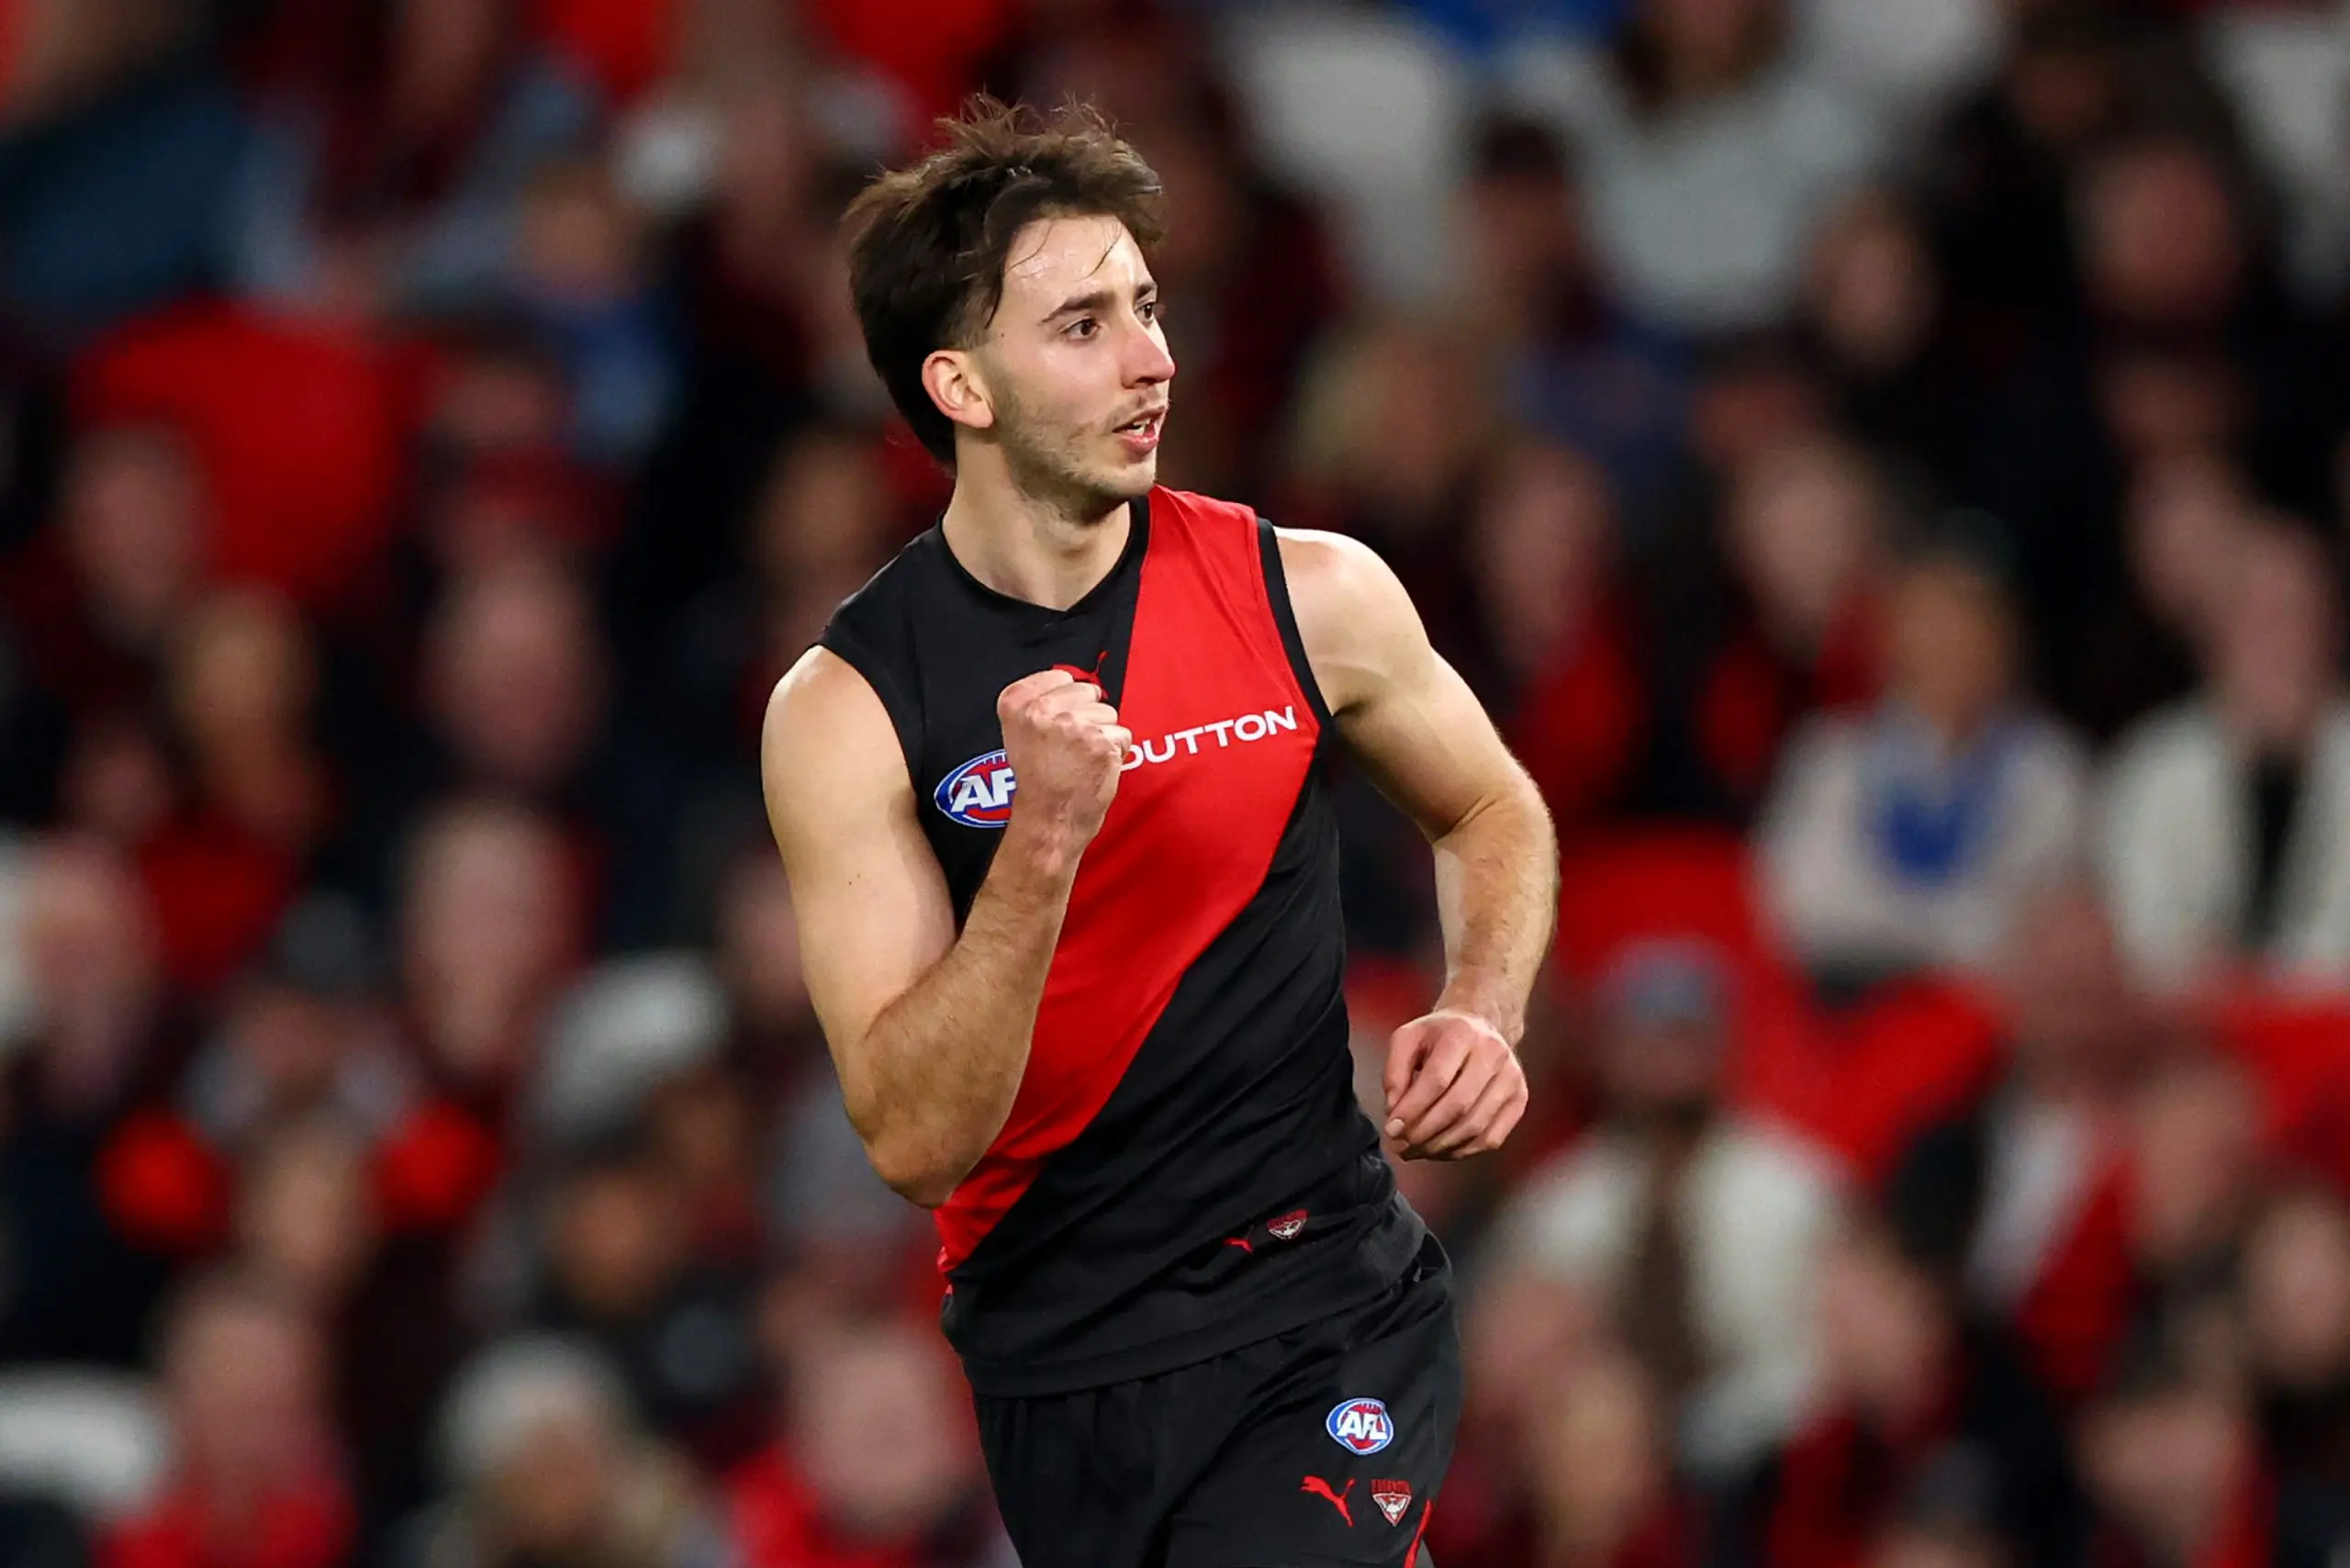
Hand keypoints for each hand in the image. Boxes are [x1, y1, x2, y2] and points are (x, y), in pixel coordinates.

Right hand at [998, 669, 1131, 850]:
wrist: (1048, 820)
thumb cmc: (1038, 782)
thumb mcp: (1019, 733)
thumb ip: (1039, 702)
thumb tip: (1071, 681)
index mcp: (1016, 703)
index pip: (1059, 676)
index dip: (1066, 702)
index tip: (1054, 727)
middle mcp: (1042, 710)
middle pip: (1087, 691)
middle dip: (1087, 716)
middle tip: (1069, 748)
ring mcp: (1073, 725)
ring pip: (1108, 712)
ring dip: (1102, 735)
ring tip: (1080, 760)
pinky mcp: (1100, 743)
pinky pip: (1122, 735)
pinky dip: (1115, 753)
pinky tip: (1094, 768)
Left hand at [1381, 1010, 1526, 1159]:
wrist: (1480, 1026)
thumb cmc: (1440, 1035)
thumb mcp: (1407, 1039)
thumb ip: (1394, 1072)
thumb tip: (1394, 1110)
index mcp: (1462, 1033)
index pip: (1437, 1079)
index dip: (1412, 1109)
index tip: (1392, 1128)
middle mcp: (1493, 1054)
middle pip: (1458, 1106)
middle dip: (1424, 1133)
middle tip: (1400, 1145)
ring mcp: (1511, 1078)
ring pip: (1475, 1127)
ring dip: (1440, 1147)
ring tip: (1415, 1151)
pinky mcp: (1519, 1099)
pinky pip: (1491, 1138)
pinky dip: (1462, 1151)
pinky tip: (1440, 1150)